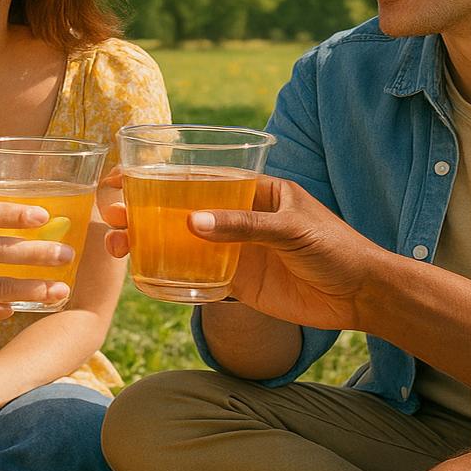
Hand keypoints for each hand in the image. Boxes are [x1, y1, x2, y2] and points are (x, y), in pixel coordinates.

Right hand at [101, 172, 389, 331]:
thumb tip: (190, 223)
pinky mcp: (236, 282)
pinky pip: (193, 276)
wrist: (361, 295)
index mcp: (251, 190)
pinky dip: (166, 276)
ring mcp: (233, 250)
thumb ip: (243, 226)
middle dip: (140, 209)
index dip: (157, 175)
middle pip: (178, 209)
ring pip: (179, 242)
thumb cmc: (335, 248)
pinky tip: (141, 275)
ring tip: (116, 246)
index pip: (196, 177)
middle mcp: (235, 217)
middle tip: (110, 213)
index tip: (122, 175)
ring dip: (146, 241)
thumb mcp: (291, 229)